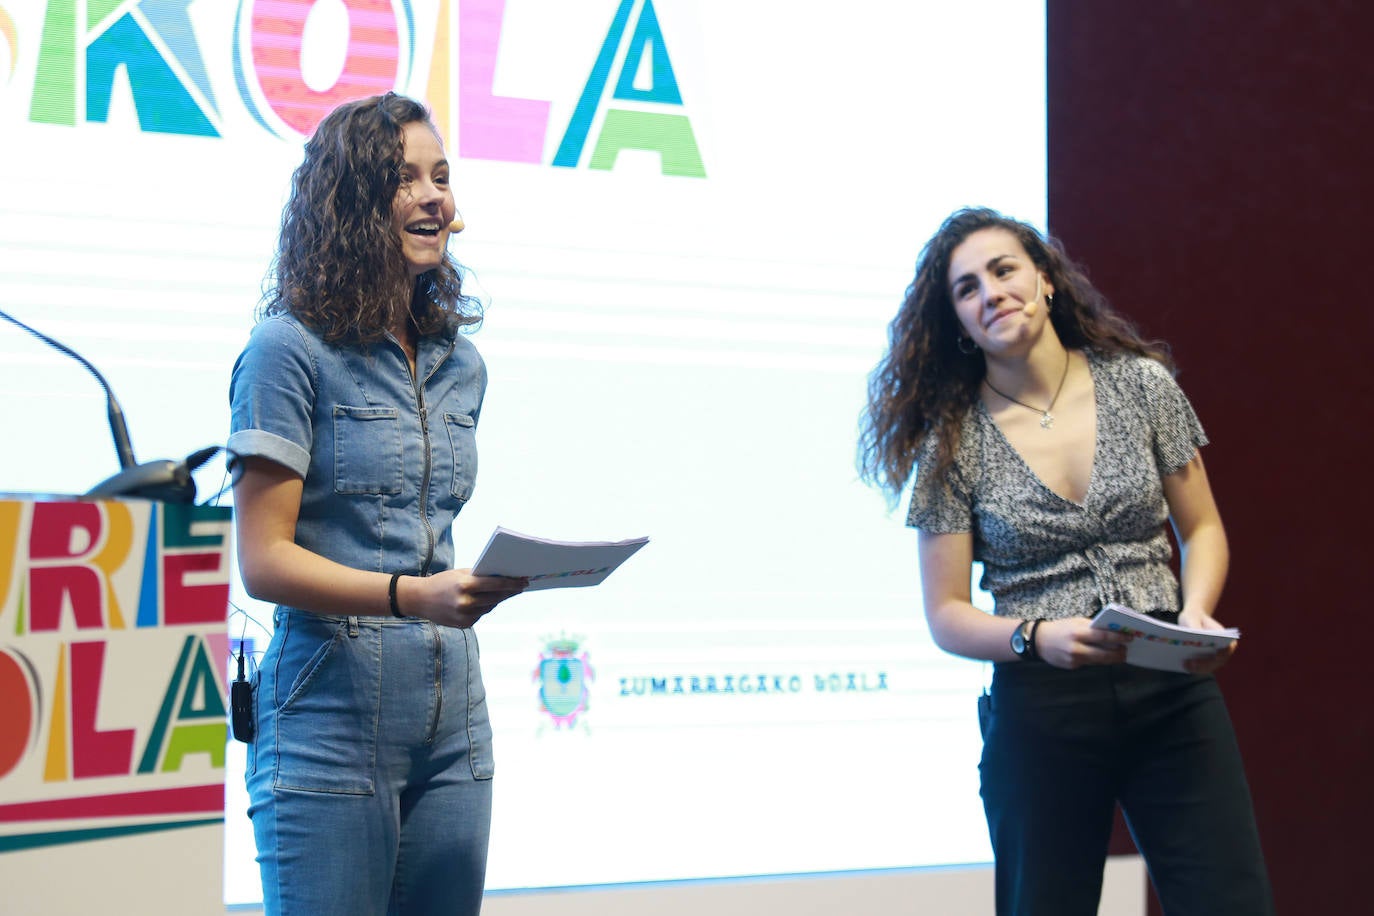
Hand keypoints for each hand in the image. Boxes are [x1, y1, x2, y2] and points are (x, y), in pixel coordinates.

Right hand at [400, 569, 527, 627]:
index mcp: (465, 585)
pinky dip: (484, 607)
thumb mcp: (460, 574)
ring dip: (497, 599)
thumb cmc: (442, 582)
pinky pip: (481, 615)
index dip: (512, 583)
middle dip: (510, 591)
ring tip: (506, 591)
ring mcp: (465, 616)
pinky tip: (485, 601)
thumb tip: (504, 577)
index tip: (524, 581)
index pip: (496, 584)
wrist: (419, 599)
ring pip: (490, 607)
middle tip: (521, 586)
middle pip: (496, 597)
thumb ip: (480, 576)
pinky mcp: (464, 625)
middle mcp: (465, 602)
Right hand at [1034, 616, 1128, 668]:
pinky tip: (1102, 657)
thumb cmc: (1060, 628)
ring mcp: (1075, 659)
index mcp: (1078, 633)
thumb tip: (1112, 630)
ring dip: (1111, 658)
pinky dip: (1097, 660)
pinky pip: (1089, 664)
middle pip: (1104, 654)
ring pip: (1099, 661)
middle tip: (1126, 651)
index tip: (1130, 637)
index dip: (1119, 637)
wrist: (1039, 641)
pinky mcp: (1073, 666)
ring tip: (1119, 655)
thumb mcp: (1076, 623)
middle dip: (1118, 653)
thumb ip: (1092, 627)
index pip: (1103, 636)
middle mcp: (1077, 648)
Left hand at [1177, 607, 1237, 674]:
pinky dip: (1192, 668)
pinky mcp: (1204, 661)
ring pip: (1208, 667)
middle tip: (1191, 662)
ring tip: (1184, 664)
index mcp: (1225, 638)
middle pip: (1216, 661)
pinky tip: (1182, 665)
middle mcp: (1222, 650)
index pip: (1227, 648)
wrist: (1192, 620)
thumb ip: (1194, 627)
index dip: (1223, 653)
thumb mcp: (1192, 618)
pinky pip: (1200, 667)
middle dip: (1204, 663)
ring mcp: (1213, 657)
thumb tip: (1194, 638)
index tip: (1216, 655)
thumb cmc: (1193, 618)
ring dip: (1197, 668)